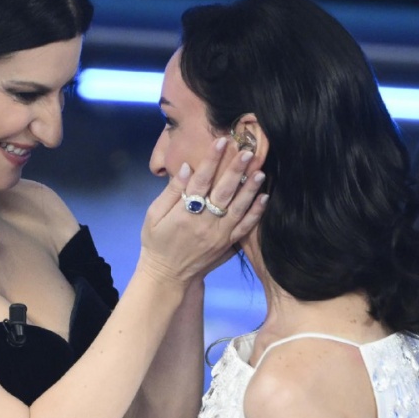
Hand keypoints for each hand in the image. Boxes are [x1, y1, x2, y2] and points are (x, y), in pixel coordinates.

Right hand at [137, 140, 265, 286]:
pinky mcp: (227, 245)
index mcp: (184, 213)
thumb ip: (171, 192)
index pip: (200, 180)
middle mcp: (204, 223)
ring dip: (250, 188)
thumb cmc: (156, 242)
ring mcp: (219, 235)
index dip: (211, 160)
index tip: (221, 141)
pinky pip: (244, 227)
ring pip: (239, 208)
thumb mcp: (154, 215)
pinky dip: (255, 213)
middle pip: (223, 191)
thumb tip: (185, 168)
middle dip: (236, 169)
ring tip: (260, 170)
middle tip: (248, 151)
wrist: (167, 276)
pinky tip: (264, 197)